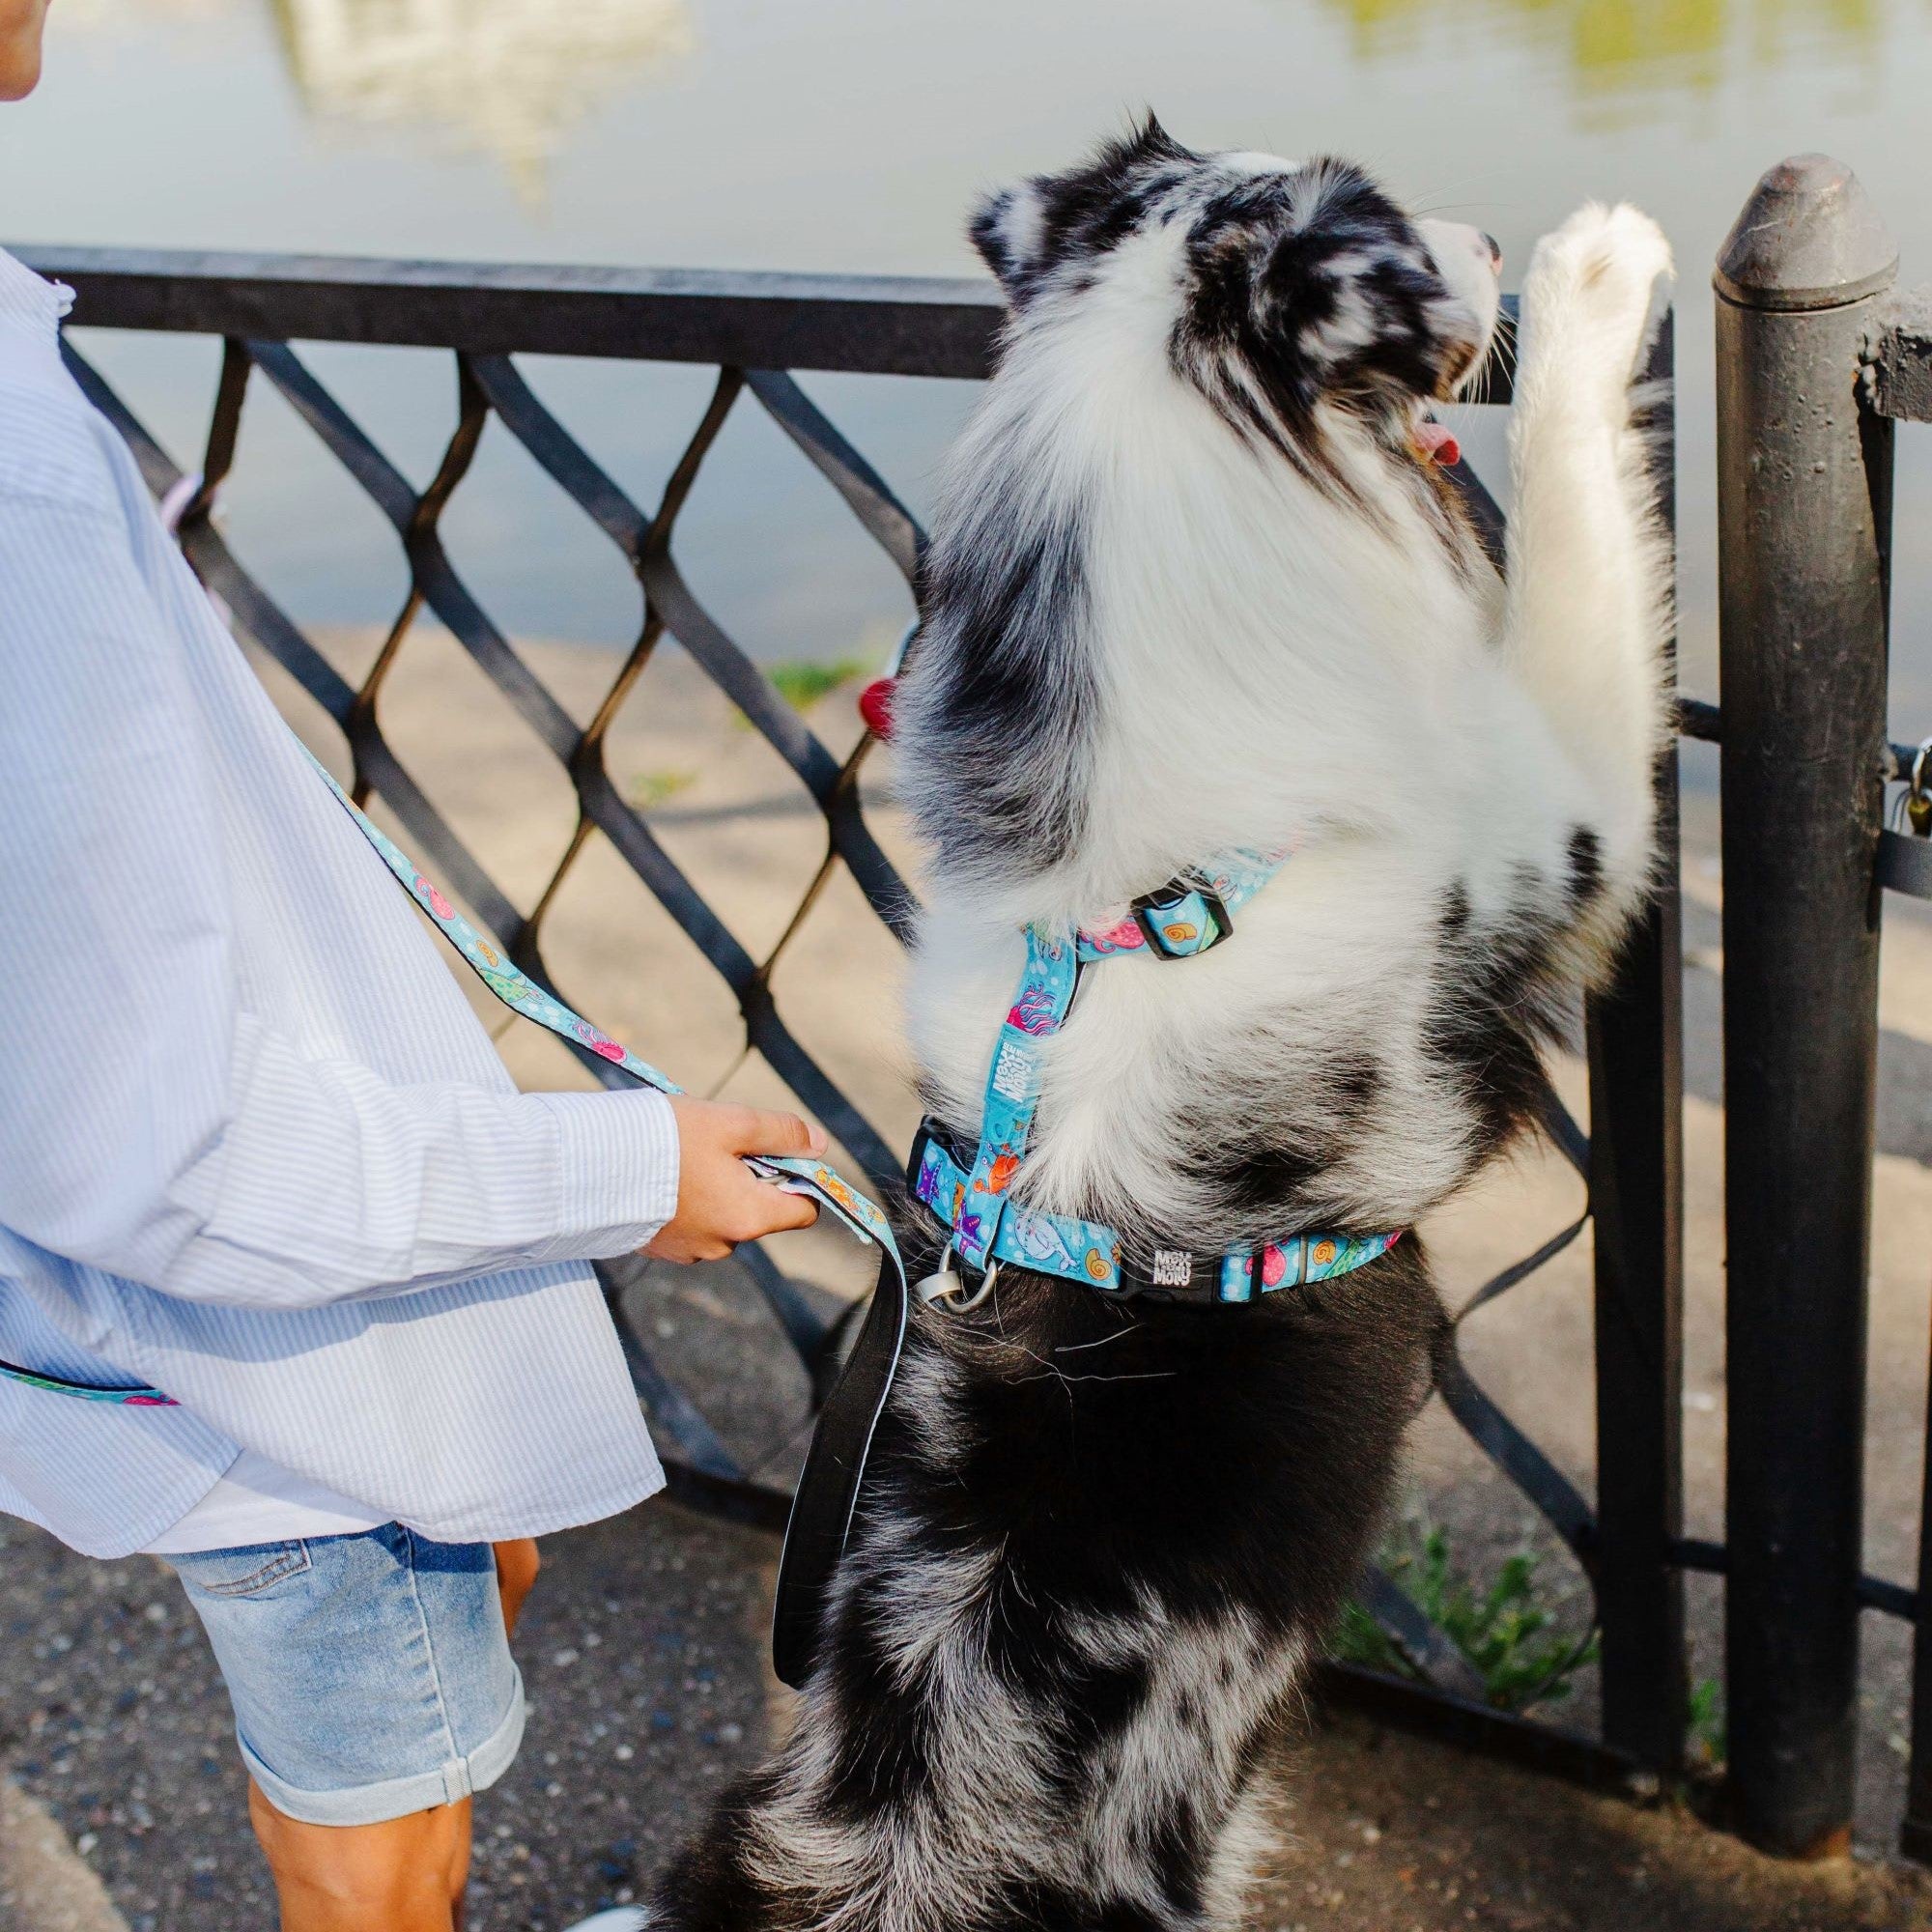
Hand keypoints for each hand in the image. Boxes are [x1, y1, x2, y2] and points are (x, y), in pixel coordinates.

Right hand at [643, 1097, 826, 1262]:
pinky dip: (688, 1200)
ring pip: (724, 1214)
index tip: (782, 1150)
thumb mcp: (731, 1123)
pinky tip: (663, 1173)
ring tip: (683, 1154)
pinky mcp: (661, 1248)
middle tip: (718, 1141)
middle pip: (760, 1209)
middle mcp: (725, 1245)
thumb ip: (781, 1133)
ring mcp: (690, 1251)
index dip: (803, 1179)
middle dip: (750, 1175)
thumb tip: (819, 1144)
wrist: (587, 1167)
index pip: (804, 1210)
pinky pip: (691, 1222)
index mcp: (749, 1217)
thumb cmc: (664, 1140)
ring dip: (717, 1187)